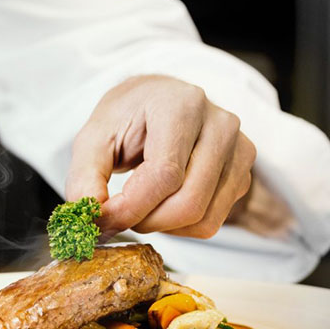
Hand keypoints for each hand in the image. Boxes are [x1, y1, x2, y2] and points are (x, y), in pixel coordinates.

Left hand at [65, 75, 256, 238]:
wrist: (160, 101)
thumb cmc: (128, 117)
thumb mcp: (94, 136)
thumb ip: (85, 174)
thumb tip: (88, 210)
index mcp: (181, 105)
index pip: (164, 174)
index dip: (131, 206)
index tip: (103, 218)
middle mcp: (220, 125)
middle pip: (188, 201)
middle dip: (146, 221)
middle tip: (117, 216)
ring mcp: (239, 149)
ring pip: (204, 218)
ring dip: (162, 227)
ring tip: (137, 207)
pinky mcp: (243, 172)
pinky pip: (213, 221)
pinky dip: (181, 227)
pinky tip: (161, 205)